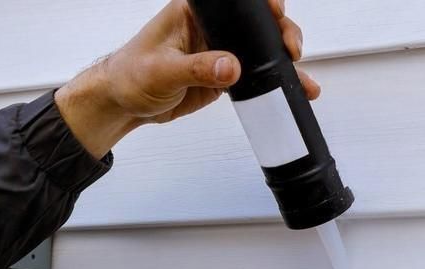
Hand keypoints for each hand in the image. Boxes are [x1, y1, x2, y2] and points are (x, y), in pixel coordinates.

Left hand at [55, 0, 319, 158]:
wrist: (122, 103)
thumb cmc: (130, 75)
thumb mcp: (163, 71)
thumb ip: (198, 68)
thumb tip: (231, 67)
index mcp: (195, 12)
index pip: (236, 3)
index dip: (262, 6)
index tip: (277, 13)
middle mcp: (211, 29)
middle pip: (257, 26)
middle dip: (281, 35)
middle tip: (290, 51)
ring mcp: (219, 52)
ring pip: (260, 53)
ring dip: (282, 64)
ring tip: (302, 79)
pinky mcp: (221, 76)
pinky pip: (253, 78)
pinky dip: (271, 86)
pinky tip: (289, 92)